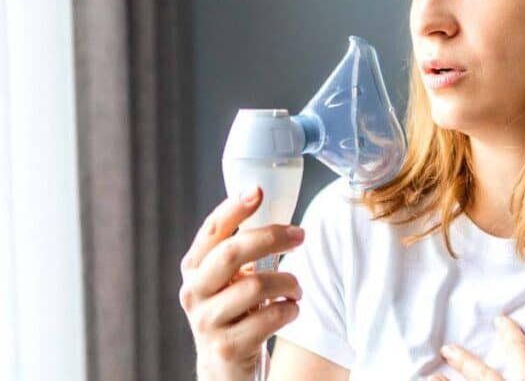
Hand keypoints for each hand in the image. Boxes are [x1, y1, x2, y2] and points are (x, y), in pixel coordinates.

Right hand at [178, 186, 305, 380]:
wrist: (223, 367)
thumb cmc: (234, 312)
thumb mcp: (230, 280)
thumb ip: (241, 250)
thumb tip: (270, 208)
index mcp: (195, 268)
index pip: (211, 231)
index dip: (233, 209)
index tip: (257, 191)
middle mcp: (194, 292)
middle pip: (232, 253)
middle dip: (271, 238)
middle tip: (300, 236)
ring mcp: (207, 321)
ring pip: (255, 286)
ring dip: (288, 282)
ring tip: (296, 289)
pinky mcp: (227, 347)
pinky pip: (269, 317)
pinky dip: (289, 309)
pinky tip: (290, 309)